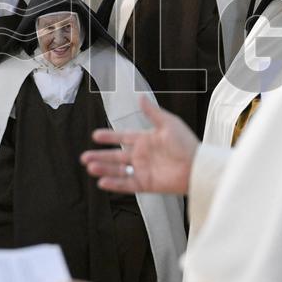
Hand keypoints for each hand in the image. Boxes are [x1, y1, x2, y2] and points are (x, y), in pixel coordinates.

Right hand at [81, 96, 197, 194]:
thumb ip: (152, 112)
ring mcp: (142, 170)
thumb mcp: (169, 123)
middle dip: (100, 156)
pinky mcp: (146, 184)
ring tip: (90, 167)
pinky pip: (127, 184)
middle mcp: (141, 155)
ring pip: (118, 170)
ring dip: (104, 169)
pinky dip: (114, 184)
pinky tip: (102, 182)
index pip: (122, 137)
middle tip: (84, 157)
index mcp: (145, 140)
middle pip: (115, 156)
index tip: (95, 135)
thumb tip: (140, 97)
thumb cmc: (186, 143)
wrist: (197, 165)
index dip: (109, 137)